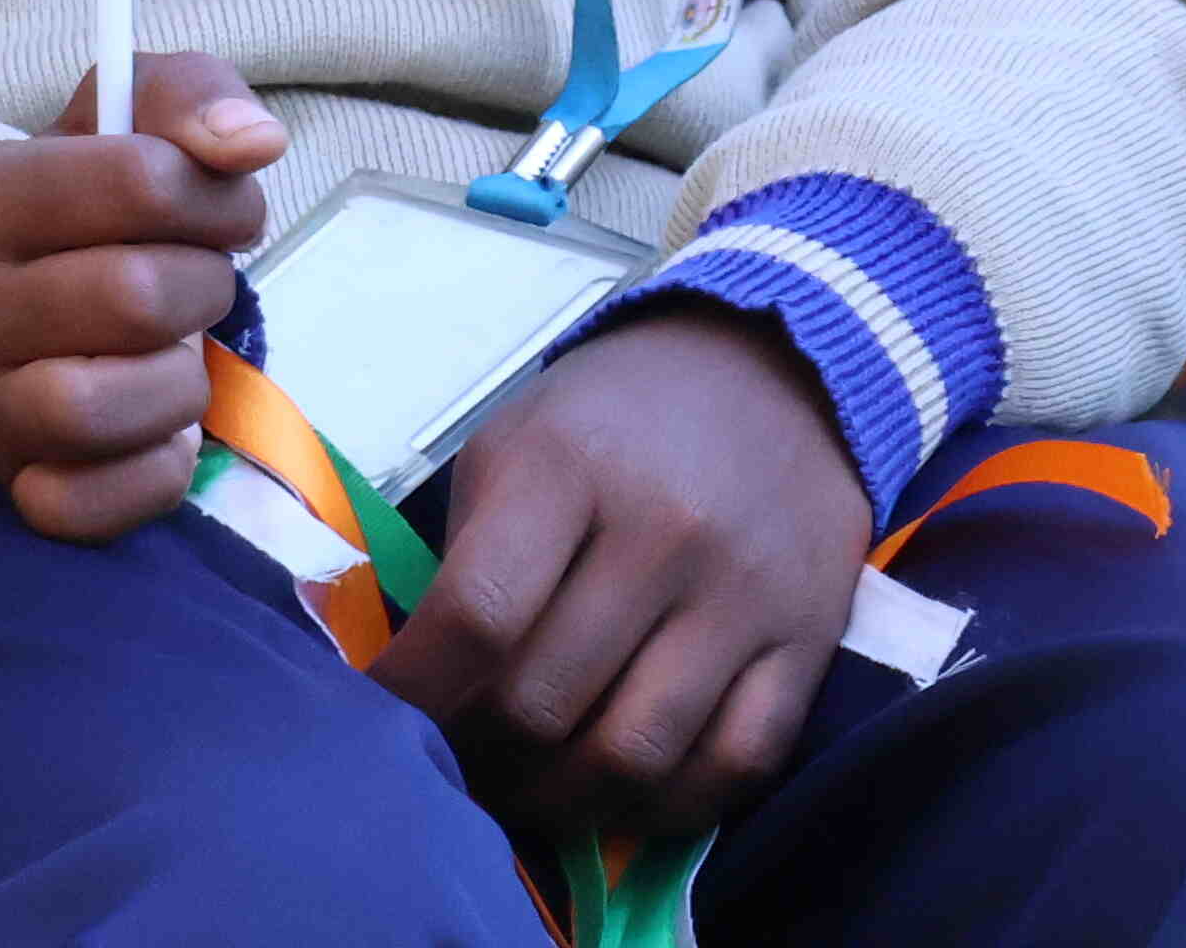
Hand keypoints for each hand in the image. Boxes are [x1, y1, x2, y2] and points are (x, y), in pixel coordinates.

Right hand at [0, 54, 287, 540]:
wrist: (1, 309)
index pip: (140, 180)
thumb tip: (251, 140)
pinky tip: (157, 432)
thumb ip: (190, 96)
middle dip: (202, 287)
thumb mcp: (120, 123)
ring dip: (179, 383)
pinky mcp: (15, 483)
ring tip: (170, 356)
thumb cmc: (83, 212)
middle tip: (192, 283)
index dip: (215, 196)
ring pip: (107, 405)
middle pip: (136, 296)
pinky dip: (153, 473)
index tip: (217, 210)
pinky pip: (94, 505)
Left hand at [375, 305, 869, 842]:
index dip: (416, 690)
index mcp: (563, 471)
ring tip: (519, 795)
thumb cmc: (611, 420)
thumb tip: (419, 679)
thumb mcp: (511, 446)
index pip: (477, 615)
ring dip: (563, 800)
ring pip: (638, 749)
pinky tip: (617, 800)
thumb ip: (468, 555)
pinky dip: (667, 805)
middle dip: (480, 755)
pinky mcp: (810, 645)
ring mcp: (744, 597)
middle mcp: (662, 535)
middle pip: (549, 698)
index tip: (375, 721)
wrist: (771, 380)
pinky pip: (737, 763)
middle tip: (448, 768)